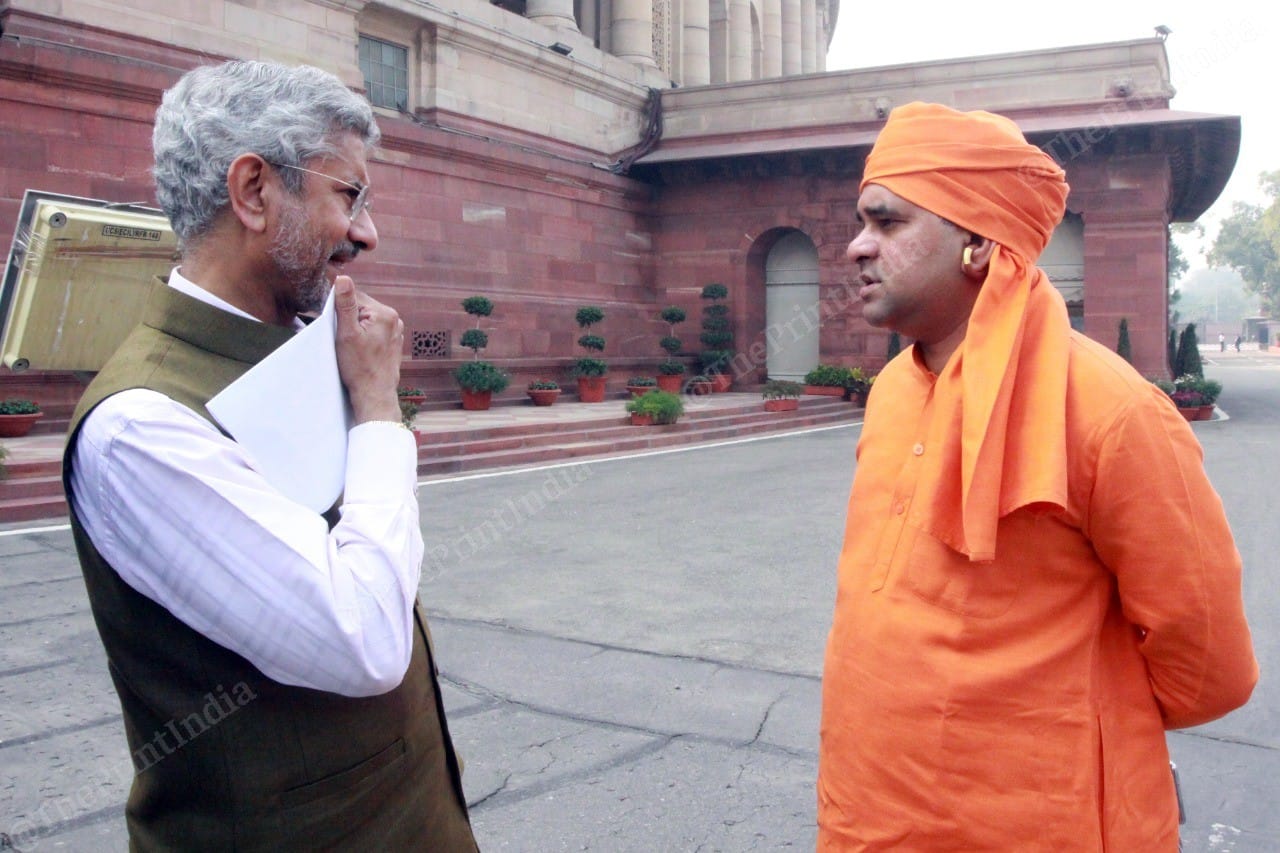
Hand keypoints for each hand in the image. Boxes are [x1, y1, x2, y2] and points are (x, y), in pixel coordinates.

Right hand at [333, 275, 402, 423]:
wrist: (374, 394)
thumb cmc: (359, 367)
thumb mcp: (347, 333)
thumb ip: (345, 305)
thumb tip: (343, 278)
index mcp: (385, 313)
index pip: (355, 297)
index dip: (341, 310)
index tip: (336, 325)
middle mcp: (395, 319)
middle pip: (362, 308)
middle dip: (349, 319)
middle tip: (344, 339)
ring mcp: (396, 331)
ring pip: (368, 320)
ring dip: (356, 328)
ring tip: (353, 347)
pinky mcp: (393, 341)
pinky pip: (374, 331)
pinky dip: (365, 337)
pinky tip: (361, 351)